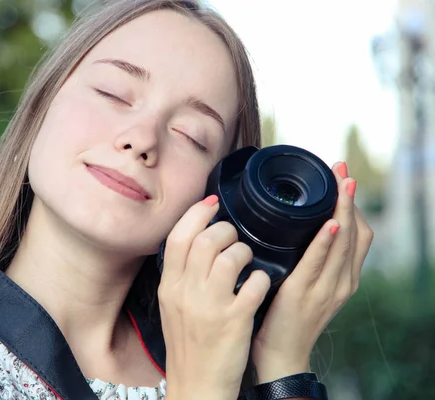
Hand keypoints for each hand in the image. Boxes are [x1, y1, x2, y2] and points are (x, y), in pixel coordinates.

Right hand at [158, 195, 271, 398]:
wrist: (196, 384)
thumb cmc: (188, 344)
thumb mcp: (171, 306)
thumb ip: (180, 274)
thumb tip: (197, 240)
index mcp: (169, 287)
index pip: (177, 237)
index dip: (197, 214)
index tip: (212, 203)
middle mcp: (186, 293)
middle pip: (206, 241)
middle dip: (226, 230)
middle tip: (234, 237)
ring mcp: (210, 306)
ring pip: (231, 257)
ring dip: (244, 252)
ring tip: (248, 260)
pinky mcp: (235, 320)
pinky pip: (255, 283)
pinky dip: (261, 278)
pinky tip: (259, 284)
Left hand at [251, 162, 373, 382]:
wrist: (281, 355)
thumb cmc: (286, 316)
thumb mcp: (306, 284)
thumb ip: (309, 259)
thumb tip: (299, 228)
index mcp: (344, 278)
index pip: (358, 235)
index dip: (353, 206)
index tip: (343, 180)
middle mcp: (342, 282)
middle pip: (355, 233)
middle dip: (349, 199)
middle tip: (342, 170)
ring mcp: (327, 289)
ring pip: (342, 243)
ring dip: (341, 210)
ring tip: (341, 184)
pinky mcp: (305, 295)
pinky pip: (317, 263)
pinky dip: (325, 242)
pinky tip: (328, 224)